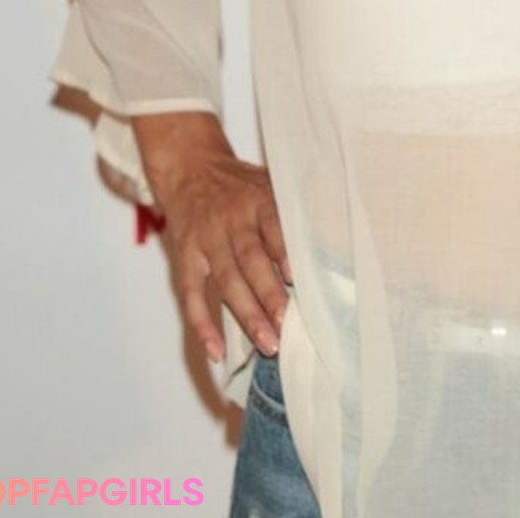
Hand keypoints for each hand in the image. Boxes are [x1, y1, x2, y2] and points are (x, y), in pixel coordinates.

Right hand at [132, 112, 291, 362]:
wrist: (190, 168)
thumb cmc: (241, 184)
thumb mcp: (270, 182)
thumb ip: (294, 209)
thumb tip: (333, 238)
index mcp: (257, 199)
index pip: (273, 225)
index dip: (283, 251)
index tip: (297, 276)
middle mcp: (231, 221)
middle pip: (250, 259)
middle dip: (269, 294)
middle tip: (287, 326)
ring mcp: (206, 241)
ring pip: (226, 280)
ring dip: (246, 314)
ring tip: (266, 343)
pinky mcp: (185, 258)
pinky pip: (191, 295)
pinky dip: (202, 325)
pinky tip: (216, 351)